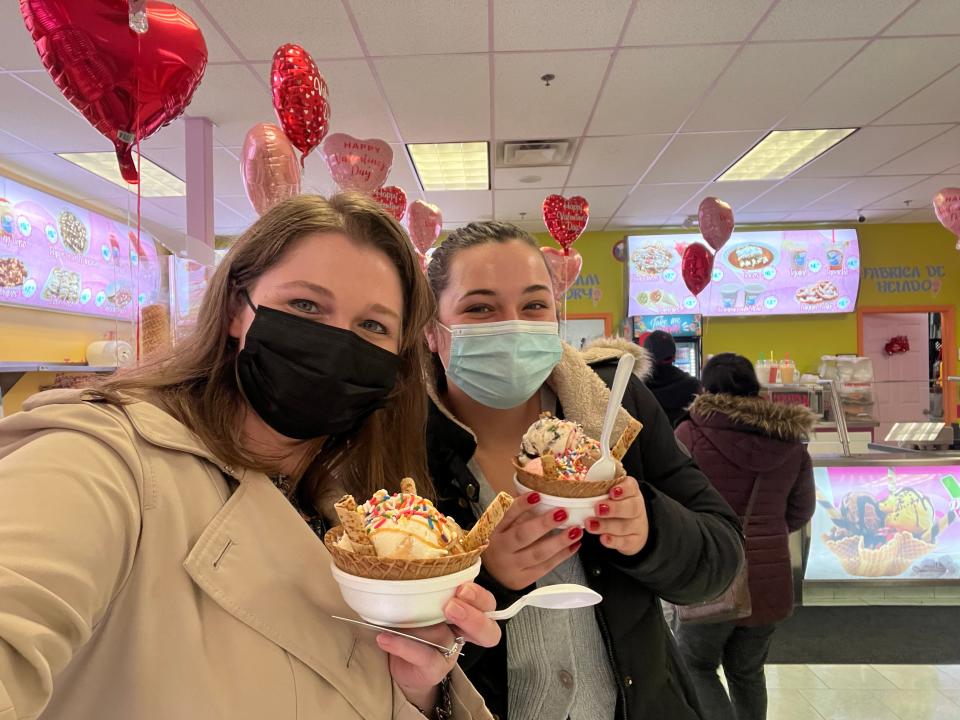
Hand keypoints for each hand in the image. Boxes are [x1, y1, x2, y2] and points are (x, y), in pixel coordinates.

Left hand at [378, 582, 499, 709]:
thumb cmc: (414, 622)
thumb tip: (405, 564)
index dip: (480, 597)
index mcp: (466, 610)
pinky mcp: (434, 669)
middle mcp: (463, 632)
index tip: (462, 587)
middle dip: (473, 617)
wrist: (399, 661)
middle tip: (451, 606)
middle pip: (488, 630)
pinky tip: (386, 638)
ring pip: (447, 639)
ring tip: (404, 621)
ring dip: (425, 628)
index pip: (487, 604)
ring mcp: (450, 653)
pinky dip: (404, 645)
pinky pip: (424, 657)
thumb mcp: (422, 600)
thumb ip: (426, 587)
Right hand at [481, 492, 581, 590]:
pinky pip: (546, 566)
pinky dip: (562, 555)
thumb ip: (517, 512)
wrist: (492, 575)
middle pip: (523, 536)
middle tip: (563, 512)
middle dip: (544, 524)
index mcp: (494, 531)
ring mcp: (513, 566)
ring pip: (538, 553)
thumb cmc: (500, 544)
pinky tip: (574, 545)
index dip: (522, 505)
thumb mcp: (501, 527)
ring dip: (560, 541)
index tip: (538, 495)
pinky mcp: (525, 578)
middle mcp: (501, 549)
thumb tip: (537, 493)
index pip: (507, 515)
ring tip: (576, 530)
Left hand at [585, 477, 648, 555]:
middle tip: (597, 508)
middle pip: (631, 507)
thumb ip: (595, 490)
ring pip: (625, 525)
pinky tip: (603, 539)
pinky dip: (614, 541)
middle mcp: (636, 507)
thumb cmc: (613, 506)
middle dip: (614, 508)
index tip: (612, 491)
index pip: (632, 486)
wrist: (631, 529)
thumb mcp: (607, 495)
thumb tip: (567, 485)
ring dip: (606, 525)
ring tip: (590, 524)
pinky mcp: (633, 541)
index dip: (623, 489)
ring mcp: (636, 525)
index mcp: (631, 492)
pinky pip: (625, 542)